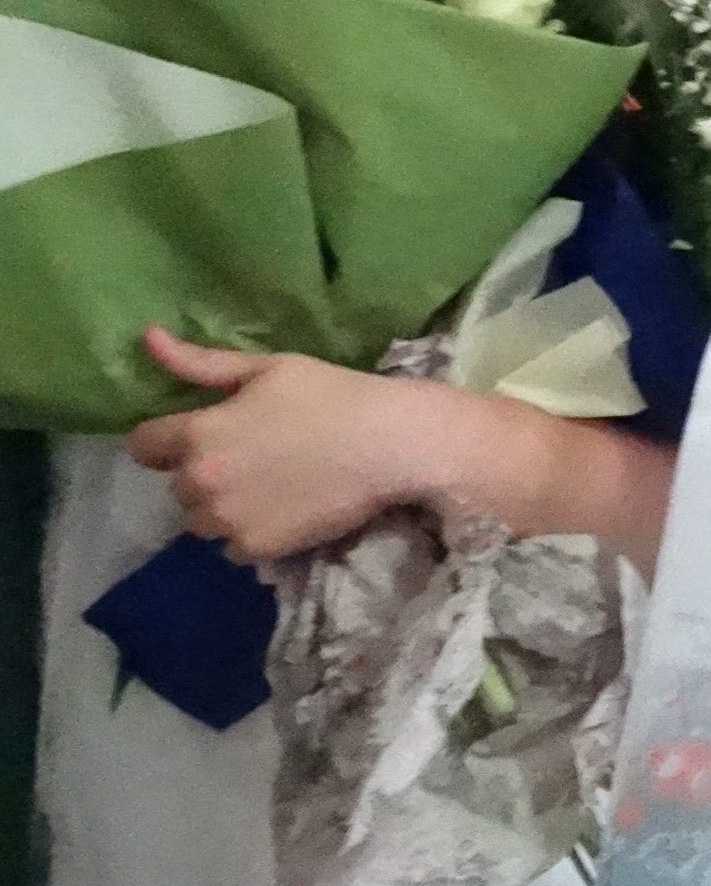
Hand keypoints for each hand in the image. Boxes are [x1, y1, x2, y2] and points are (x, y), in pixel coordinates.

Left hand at [126, 326, 463, 559]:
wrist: (391, 444)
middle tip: (251, 460)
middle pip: (178, 486)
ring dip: (223, 508)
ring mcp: (227, 519)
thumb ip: (202, 363)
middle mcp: (201, 481)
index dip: (165, 439)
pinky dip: (251, 533)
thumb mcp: (268, 368)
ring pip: (201, 521)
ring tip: (266, 491)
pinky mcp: (257, 548)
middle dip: (203, 474)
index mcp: (197, 433)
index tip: (198, 436)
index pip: (143, 445)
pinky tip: (284, 512)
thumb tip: (149, 338)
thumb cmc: (333, 396)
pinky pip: (232, 547)